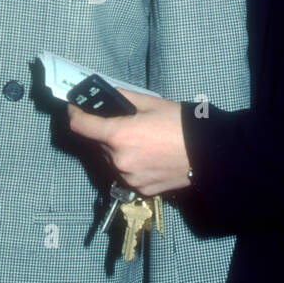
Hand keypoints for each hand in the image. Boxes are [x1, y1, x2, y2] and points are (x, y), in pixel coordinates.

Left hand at [66, 89, 192, 195]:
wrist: (209, 154)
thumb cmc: (181, 124)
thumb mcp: (150, 103)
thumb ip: (122, 98)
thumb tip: (103, 93)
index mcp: (119, 135)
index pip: (79, 125)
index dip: (74, 113)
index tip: (75, 107)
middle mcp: (119, 160)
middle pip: (97, 143)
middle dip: (104, 132)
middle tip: (123, 122)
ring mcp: (128, 178)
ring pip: (110, 159)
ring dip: (116, 149)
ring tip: (140, 140)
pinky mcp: (139, 189)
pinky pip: (124, 173)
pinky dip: (129, 163)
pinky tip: (147, 155)